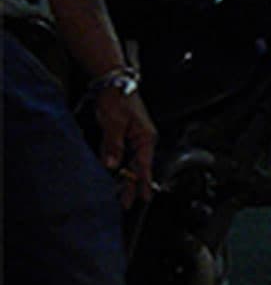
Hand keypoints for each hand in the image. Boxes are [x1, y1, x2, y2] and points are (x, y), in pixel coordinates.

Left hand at [92, 89, 155, 207]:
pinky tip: (114, 174)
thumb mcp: (114, 122)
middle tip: (127, 203)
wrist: (112, 81)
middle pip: (138, 167)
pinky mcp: (123, 136)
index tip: (144, 197)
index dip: (143, 183)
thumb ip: (113, 145)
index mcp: (146, 137)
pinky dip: (118, 166)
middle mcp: (142, 140)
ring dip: (124, 177)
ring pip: (129, 163)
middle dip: (132, 185)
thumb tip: (112, 164)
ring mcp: (133, 138)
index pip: (144, 165)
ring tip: (120, 194)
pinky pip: (122, 155)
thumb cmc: (118, 97)